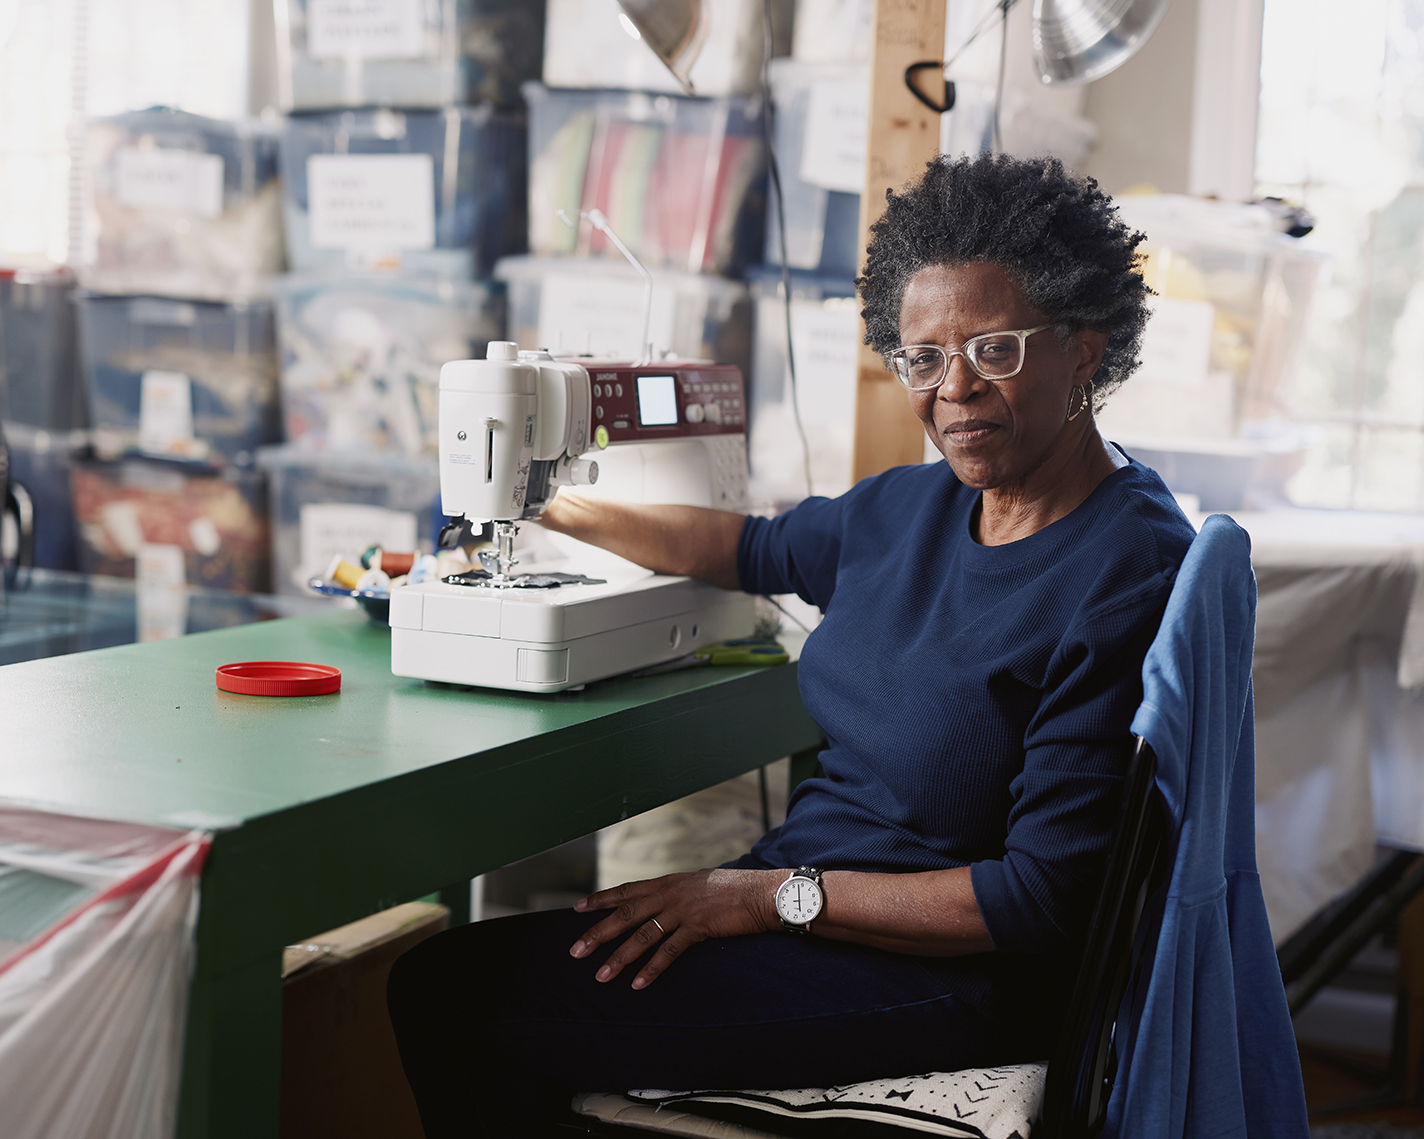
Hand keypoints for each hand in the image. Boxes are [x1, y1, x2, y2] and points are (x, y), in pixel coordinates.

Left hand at [570, 868, 779, 988]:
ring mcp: (683, 910)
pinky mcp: (698, 927)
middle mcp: (670, 894)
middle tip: (575, 951)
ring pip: (642, 935)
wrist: (762, 892)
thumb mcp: (698, 884)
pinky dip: (652, 969)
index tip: (577, 909)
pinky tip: (638, 984)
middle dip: (598, 933)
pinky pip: (670, 951)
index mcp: (668, 882)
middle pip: (626, 914)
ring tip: (601, 976)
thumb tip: (663, 903)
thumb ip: (677, 893)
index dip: (601, 900)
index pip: (626, 890)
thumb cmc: (734, 889)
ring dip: (620, 957)